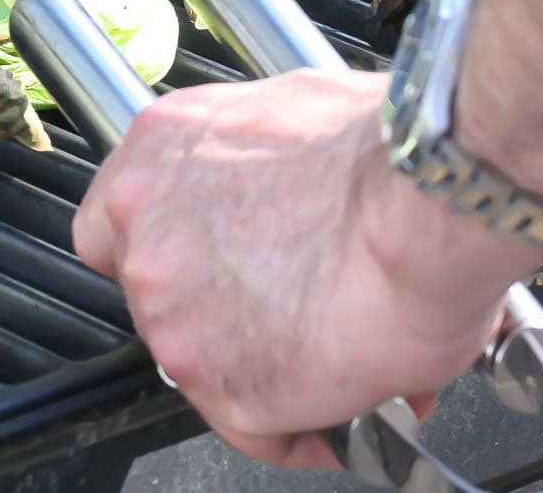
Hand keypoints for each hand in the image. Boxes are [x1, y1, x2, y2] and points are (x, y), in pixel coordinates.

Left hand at [72, 70, 537, 468]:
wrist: (427, 205)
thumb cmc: (386, 155)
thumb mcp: (292, 113)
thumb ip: (253, 164)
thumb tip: (287, 196)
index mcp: (155, 158)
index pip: (116, 226)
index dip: (173, 257)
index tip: (211, 271)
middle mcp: (143, 234)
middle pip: (161, 299)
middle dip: (225, 314)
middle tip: (296, 312)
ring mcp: (170, 312)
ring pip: (206, 365)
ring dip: (268, 368)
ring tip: (343, 355)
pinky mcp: (217, 381)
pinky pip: (256, 428)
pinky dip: (306, 426)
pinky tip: (354, 399)